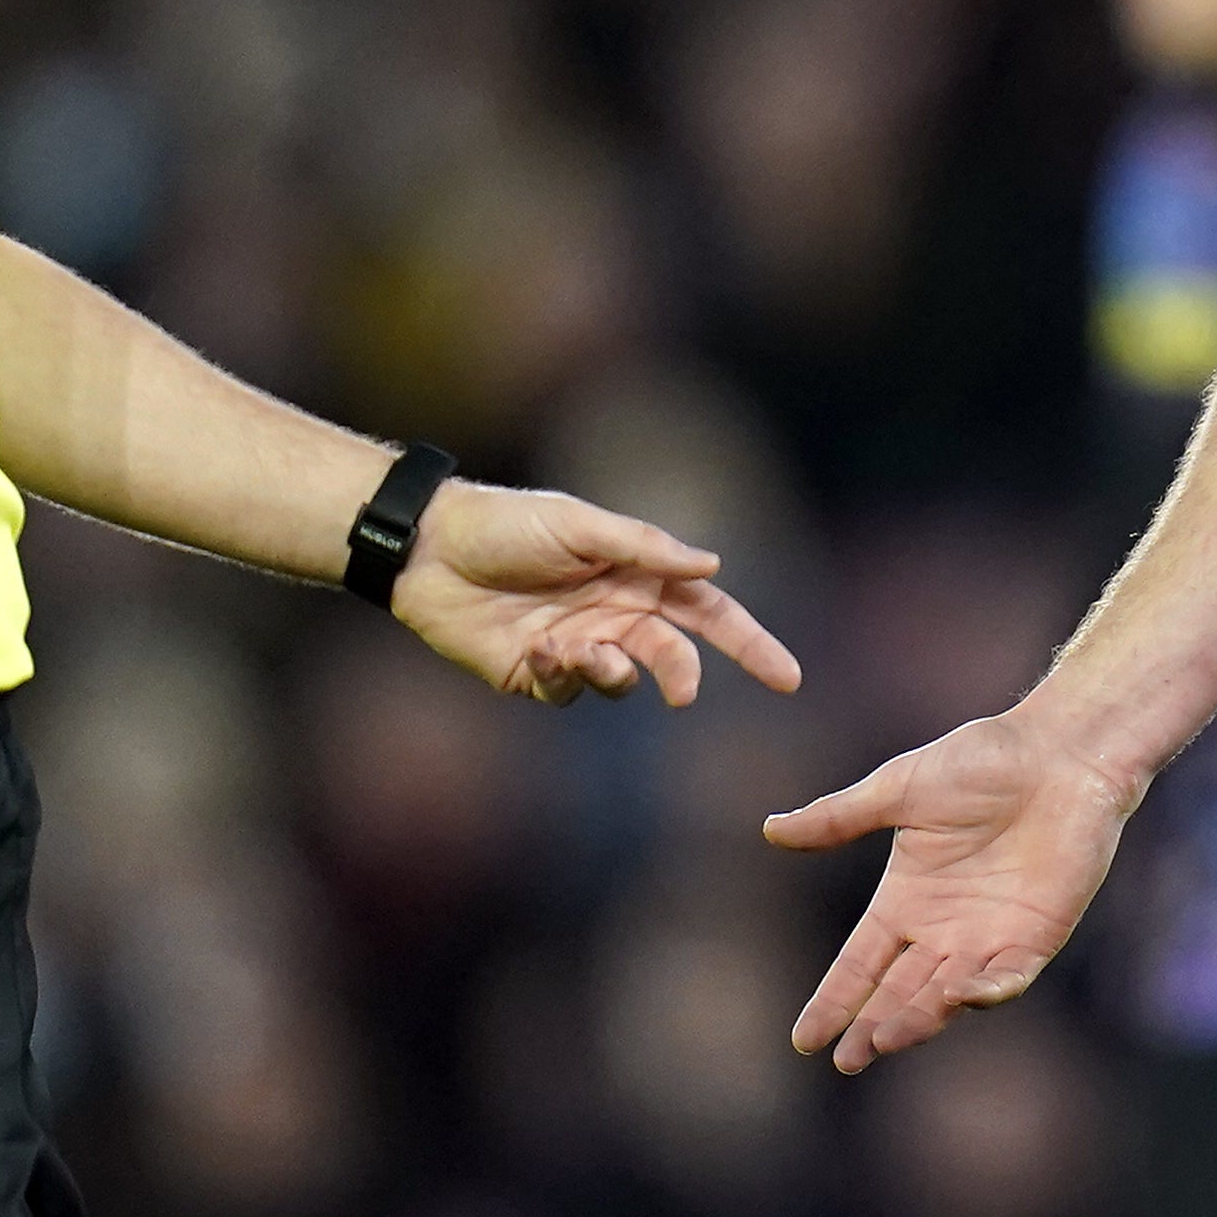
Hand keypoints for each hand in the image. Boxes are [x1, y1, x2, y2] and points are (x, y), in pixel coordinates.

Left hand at [393, 482, 803, 706]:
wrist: (430, 550)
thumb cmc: (507, 523)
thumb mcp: (581, 523)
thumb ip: (647, 548)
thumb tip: (713, 564)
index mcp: (636, 574)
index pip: (709, 612)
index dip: (750, 645)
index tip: (787, 679)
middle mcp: (614, 613)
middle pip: (674, 655)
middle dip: (682, 676)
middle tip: (682, 694)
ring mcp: (578, 646)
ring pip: (622, 681)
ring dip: (612, 672)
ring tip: (581, 650)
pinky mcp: (537, 675)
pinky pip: (569, 693)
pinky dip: (564, 677)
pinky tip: (540, 651)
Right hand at [767, 710, 1139, 1070]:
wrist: (1057, 751)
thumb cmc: (981, 761)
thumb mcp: (898, 790)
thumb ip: (839, 818)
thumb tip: (771, 830)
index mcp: (906, 900)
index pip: (861, 963)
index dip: (835, 1000)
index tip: (804, 1038)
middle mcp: (943, 929)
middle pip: (899, 991)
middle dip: (872, 1026)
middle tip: (847, 1059)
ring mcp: (990, 936)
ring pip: (946, 995)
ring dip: (918, 1019)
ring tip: (885, 1039)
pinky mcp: (1036, 936)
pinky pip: (1008, 978)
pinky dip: (986, 992)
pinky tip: (959, 995)